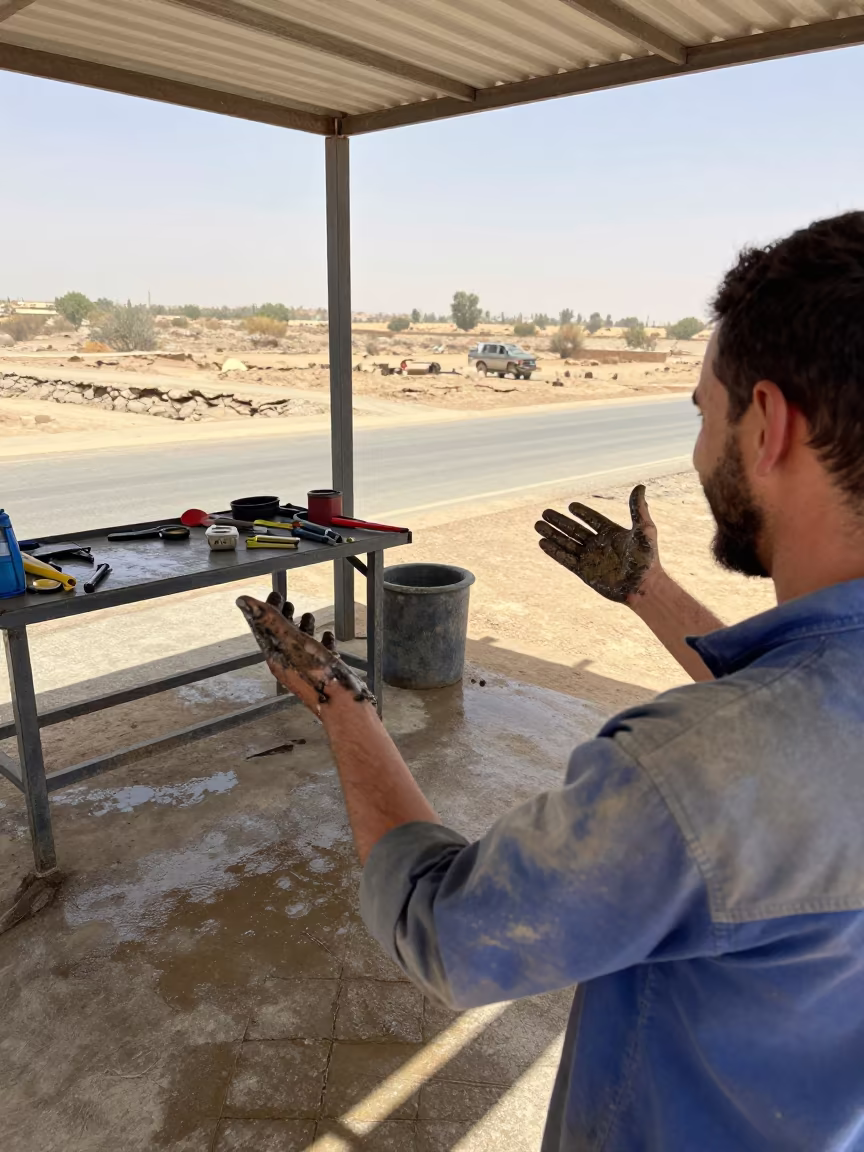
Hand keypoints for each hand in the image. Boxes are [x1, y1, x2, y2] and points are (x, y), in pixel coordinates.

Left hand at [236, 592, 374, 713]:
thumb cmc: (317, 674)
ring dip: (303, 628)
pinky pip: (319, 655)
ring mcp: (304, 671)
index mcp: (276, 656)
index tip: (274, 594)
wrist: (341, 705)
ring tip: (309, 615)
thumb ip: (270, 620)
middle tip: (289, 601)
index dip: (267, 609)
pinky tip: (328, 636)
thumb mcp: (291, 640)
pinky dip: (321, 642)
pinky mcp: (321, 675)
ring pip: (301, 644)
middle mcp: (287, 664)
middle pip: (282, 635)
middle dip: (285, 617)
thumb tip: (243, 600)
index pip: (265, 628)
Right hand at [534, 484, 657, 603]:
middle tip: (544, 512)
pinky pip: (566, 559)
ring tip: (537, 525)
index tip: (571, 506)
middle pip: (574, 530)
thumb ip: (638, 509)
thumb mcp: (644, 530)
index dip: (582, 513)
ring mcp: (590, 558)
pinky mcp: (584, 572)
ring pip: (567, 543)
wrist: (642, 586)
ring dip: (552, 534)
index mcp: (612, 533)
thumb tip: (640, 486)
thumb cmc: (647, 559)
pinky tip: (542, 543)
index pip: (593, 520)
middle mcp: (599, 544)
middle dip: (559, 522)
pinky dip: (554, 551)